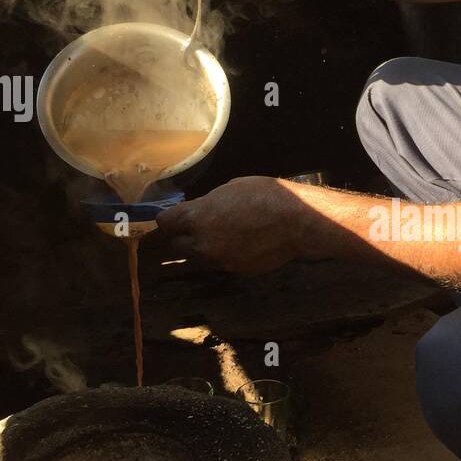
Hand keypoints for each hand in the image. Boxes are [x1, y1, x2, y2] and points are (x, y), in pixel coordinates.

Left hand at [157, 177, 303, 274]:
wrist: (295, 221)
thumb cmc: (264, 195)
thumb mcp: (229, 189)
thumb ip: (207, 204)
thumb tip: (199, 212)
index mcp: (197, 216)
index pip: (164, 223)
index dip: (169, 218)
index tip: (174, 216)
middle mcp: (202, 242)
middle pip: (175, 245)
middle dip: (182, 236)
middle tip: (195, 226)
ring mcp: (218, 260)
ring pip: (197, 257)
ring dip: (201, 248)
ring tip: (219, 236)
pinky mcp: (233, 270)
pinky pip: (218, 264)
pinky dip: (222, 256)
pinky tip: (237, 244)